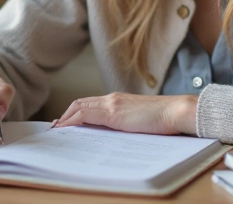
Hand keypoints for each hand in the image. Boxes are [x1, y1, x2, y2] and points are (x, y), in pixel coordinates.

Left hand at [53, 93, 197, 135]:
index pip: (90, 102)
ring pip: (79, 106)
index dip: (75, 111)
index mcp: (119, 99)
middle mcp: (112, 98)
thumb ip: (125, 122)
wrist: (176, 111)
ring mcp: (112, 104)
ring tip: (57, 129)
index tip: (66, 121)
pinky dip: (71, 120)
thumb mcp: (140, 119)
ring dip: (65, 118)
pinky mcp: (113, 112)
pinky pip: (85, 114)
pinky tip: (66, 128)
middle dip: (66, 114)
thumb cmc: (164, 118)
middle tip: (57, 126)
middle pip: (80, 102)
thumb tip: (114, 133)